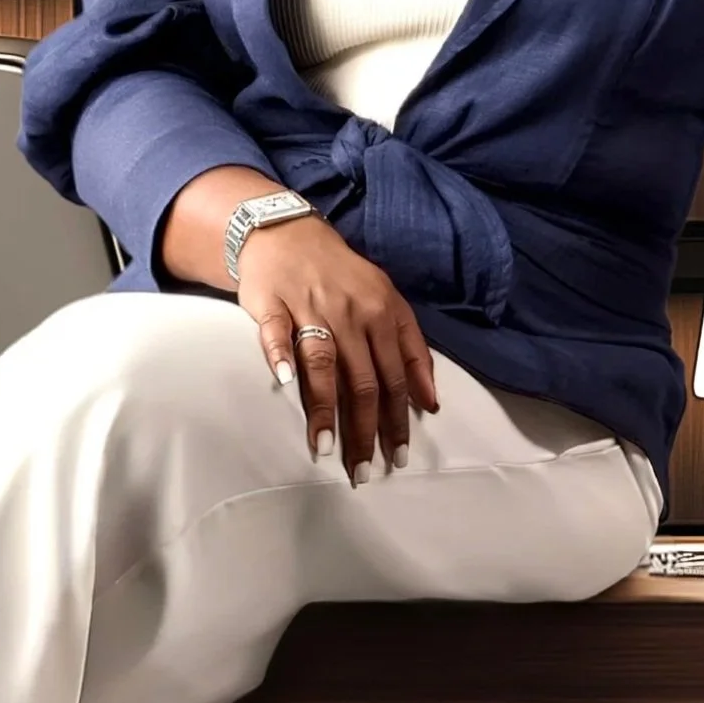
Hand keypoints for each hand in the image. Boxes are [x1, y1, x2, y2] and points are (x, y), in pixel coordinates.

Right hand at [234, 214, 439, 485]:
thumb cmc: (342, 276)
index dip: (399, 419)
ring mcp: (311, 307)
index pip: (397, 376)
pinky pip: (277, 332)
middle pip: (363, 380)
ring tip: (327, 450)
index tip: (399, 456)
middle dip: (367, 430)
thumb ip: (412, 349)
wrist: (287, 232)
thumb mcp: (387, 301)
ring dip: (326, 410)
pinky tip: (283, 382)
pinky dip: (280, 355)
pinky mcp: (272, 303)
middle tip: (364, 470)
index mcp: (384, 312)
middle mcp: (351, 312)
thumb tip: (431, 402)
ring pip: (324, 364)